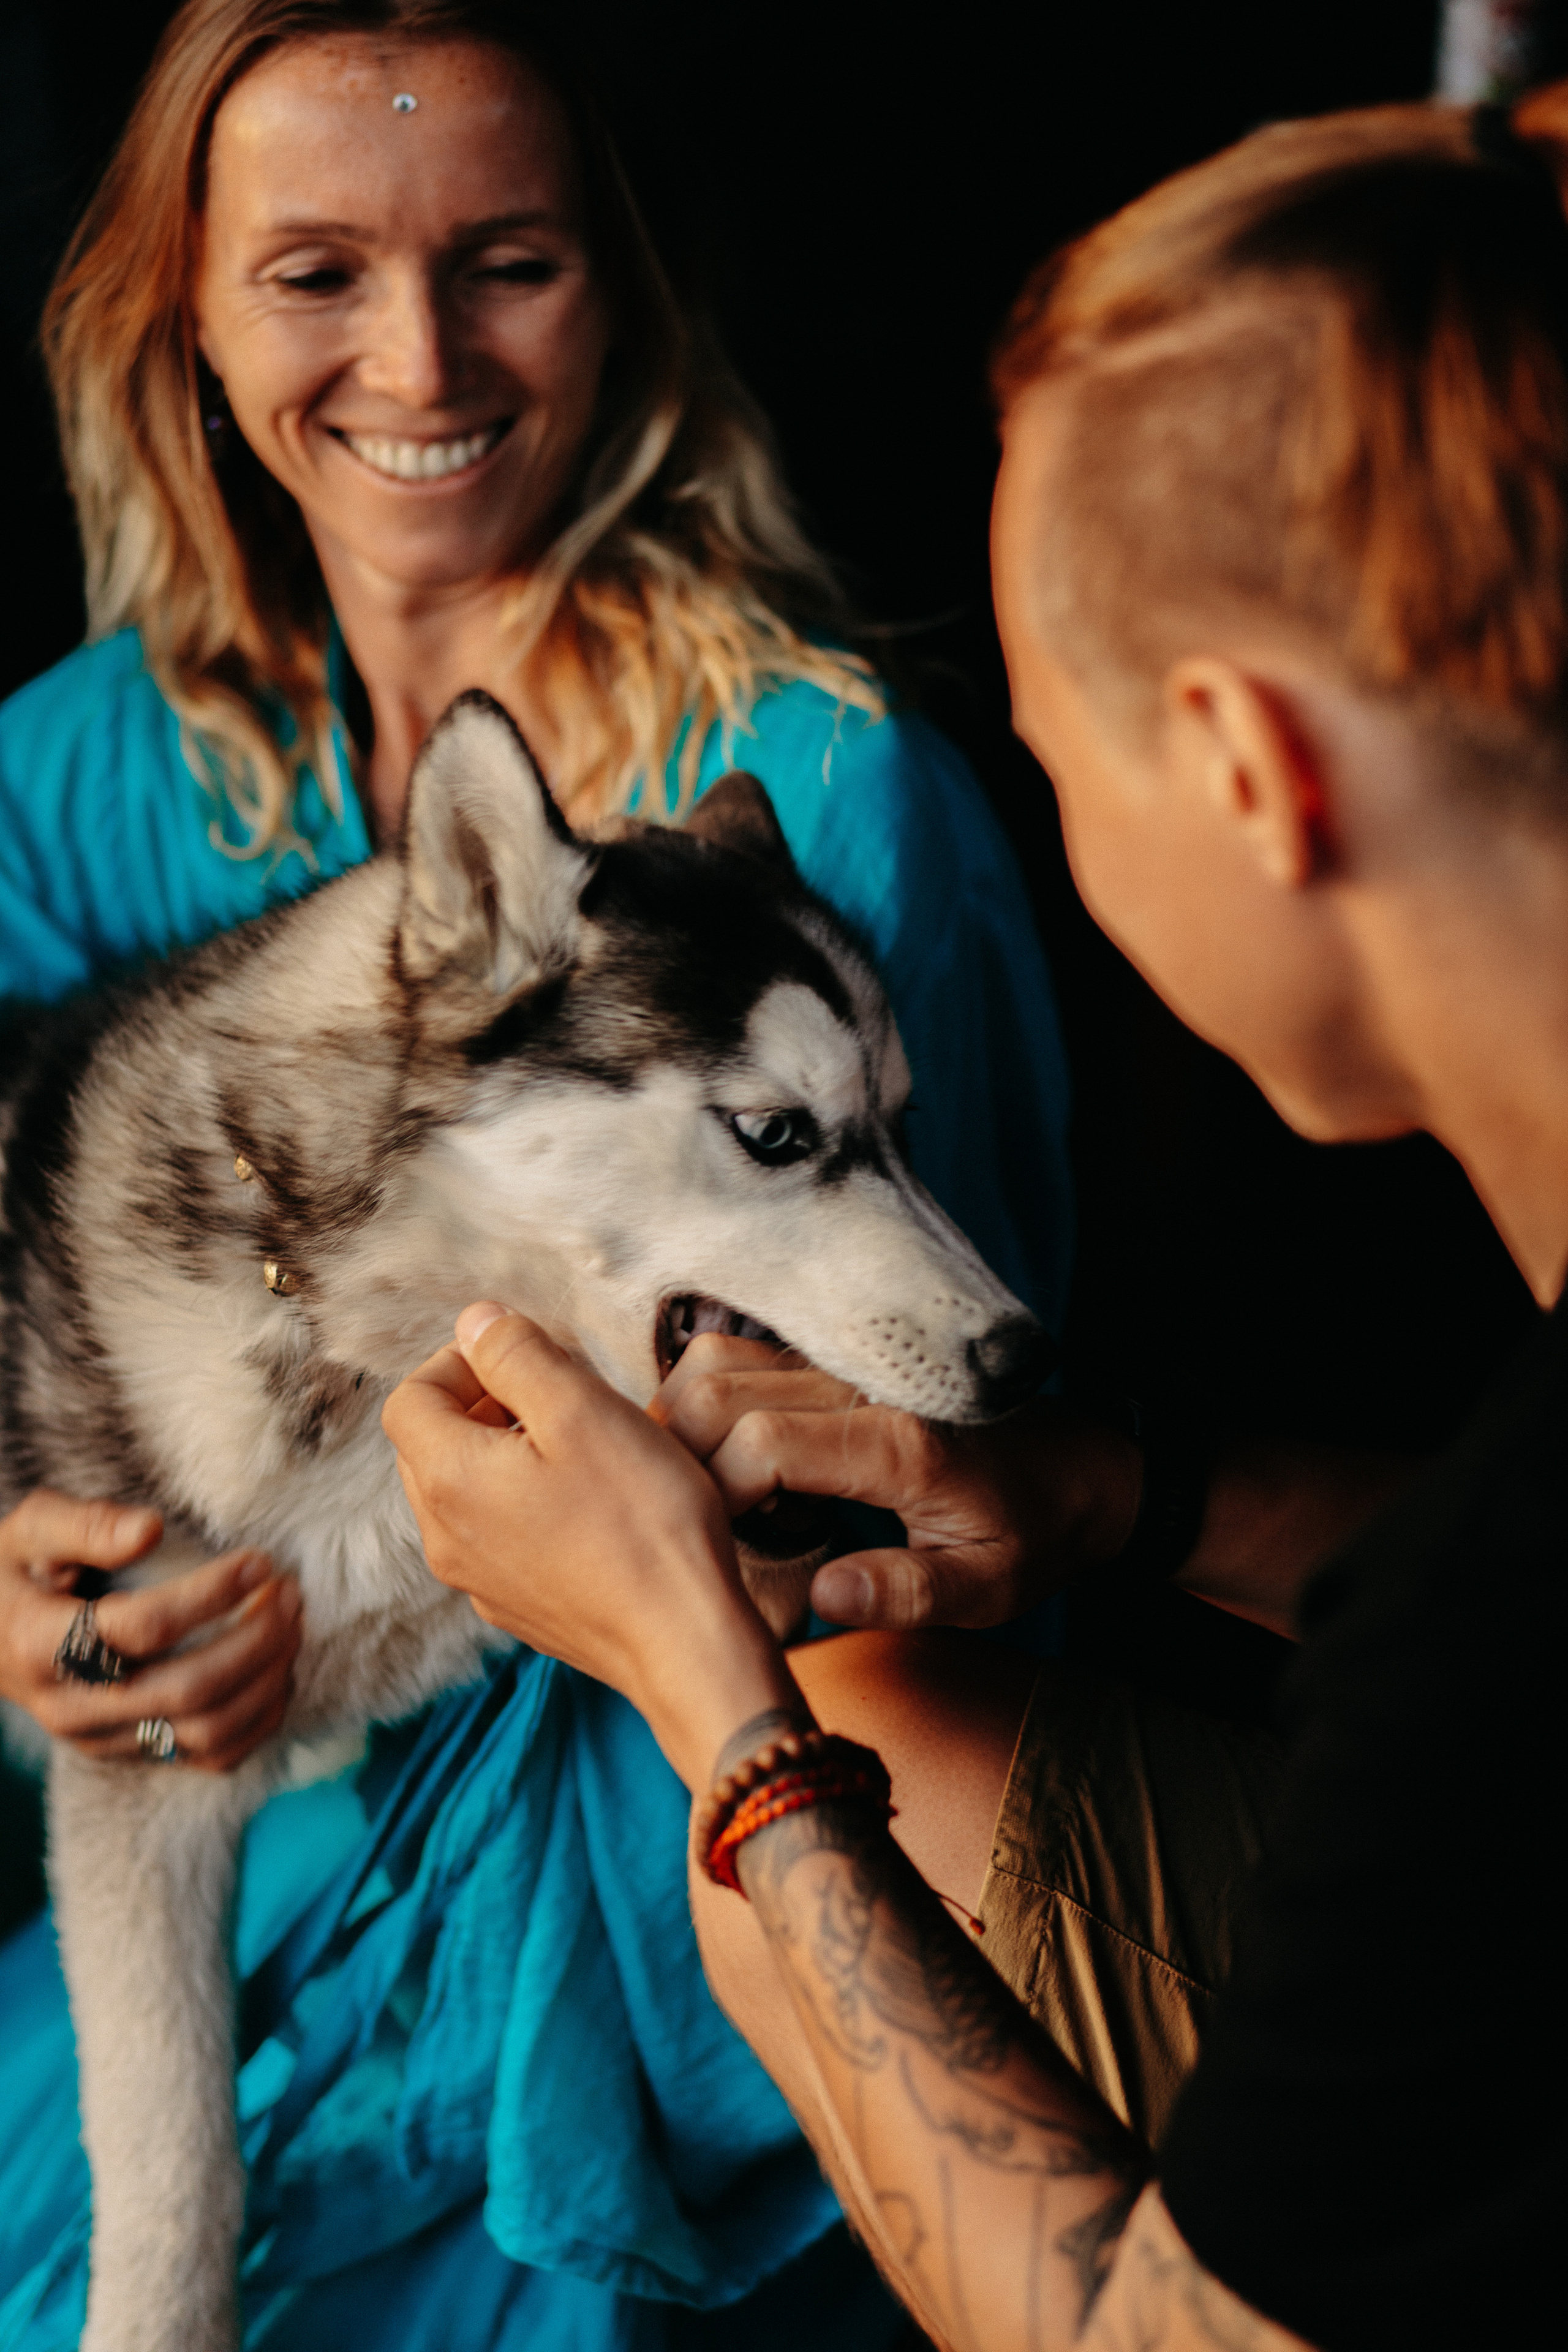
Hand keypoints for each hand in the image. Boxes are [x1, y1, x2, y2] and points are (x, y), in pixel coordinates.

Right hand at [0, 1489, 302, 1770]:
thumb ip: (85, 1524)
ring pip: (206, 1732)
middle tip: (290, 1591)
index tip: (259, 1559)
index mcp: (40, 1645)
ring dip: (267, 1678)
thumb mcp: (28, 1530)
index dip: (212, 1593)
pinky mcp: (129, 1754)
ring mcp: (102, 1739)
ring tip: (293, 1622)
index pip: (143, 1628)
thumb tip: (149, 1528)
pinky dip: (259, 1718)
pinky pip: (209, 1757)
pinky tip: (278, 1670)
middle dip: (257, 1639)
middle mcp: (71, 1706)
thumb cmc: (16, 1571)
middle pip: (188, 1689)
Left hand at [383, 1306, 801, 1788]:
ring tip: (579, 1445)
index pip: (410, 1397)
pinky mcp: (516, 1607)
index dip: (460, 1361)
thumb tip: (475, 1322)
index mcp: (448, 1480)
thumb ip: (517, 1354)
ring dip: (503, 1453)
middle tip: (557, 1393)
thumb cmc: (642, 1520)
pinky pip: (496, 1536)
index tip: (527, 1356)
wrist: (684, 1641)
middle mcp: (445, 1537)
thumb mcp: (582, 1409)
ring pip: (463, 1492)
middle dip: (481, 1403)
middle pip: (428, 1445)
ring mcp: (478, 1581)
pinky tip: (589, 1504)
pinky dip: (523, 1503)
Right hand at [653, 1337, 1140, 1629]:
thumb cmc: (1032, 1533)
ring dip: (687, 1425)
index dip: (720, 1496)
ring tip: (705, 1497)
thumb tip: (822, 1594)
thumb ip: (907, 1592)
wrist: (1078, 1467)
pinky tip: (727, 1467)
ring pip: (718, 1362)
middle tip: (692, 1526)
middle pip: (720, 1389)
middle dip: (681, 1458)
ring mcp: (842, 1368)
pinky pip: (741, 1360)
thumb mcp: (988, 1589)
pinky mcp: (831, 1366)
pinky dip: (708, 1406)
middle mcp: (861, 1388)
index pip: (764, 1442)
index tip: (721, 1553)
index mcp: (899, 1444)